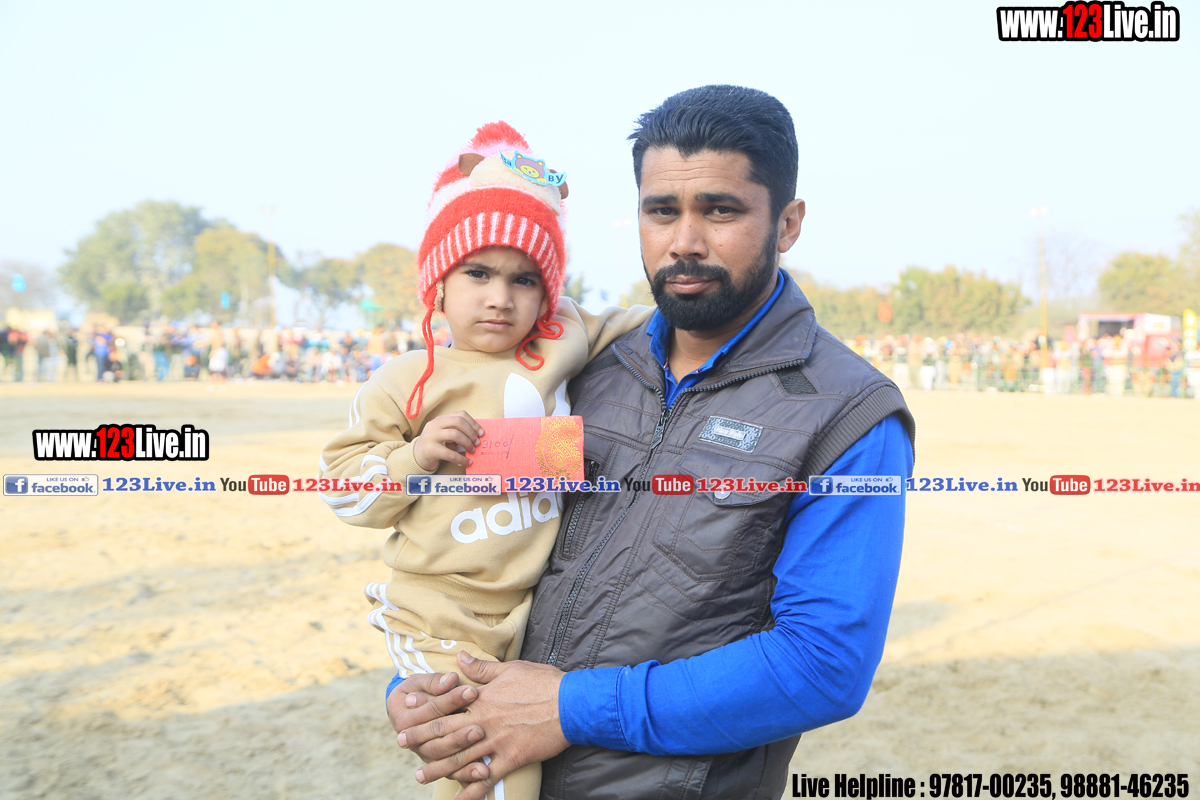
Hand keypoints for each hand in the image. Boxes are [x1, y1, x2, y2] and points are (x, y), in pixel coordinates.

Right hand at [387, 671, 488, 764]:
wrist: (413, 706)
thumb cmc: (421, 689)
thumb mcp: (422, 681)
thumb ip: (436, 681)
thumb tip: (451, 679)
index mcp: (404, 719)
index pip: (431, 709)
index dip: (451, 700)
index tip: (473, 691)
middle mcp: (412, 742)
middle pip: (437, 737)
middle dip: (459, 732)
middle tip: (479, 727)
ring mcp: (426, 755)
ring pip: (444, 757)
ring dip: (464, 754)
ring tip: (482, 746)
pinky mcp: (439, 767)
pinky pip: (453, 774)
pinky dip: (467, 775)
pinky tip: (484, 772)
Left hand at [399, 652, 568, 798]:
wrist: (570, 704)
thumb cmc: (542, 682)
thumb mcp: (510, 669)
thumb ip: (482, 668)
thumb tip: (460, 657)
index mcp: (483, 698)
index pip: (447, 702)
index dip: (426, 704)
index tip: (407, 706)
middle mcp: (484, 721)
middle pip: (445, 731)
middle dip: (421, 737)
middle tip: (401, 741)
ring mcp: (495, 742)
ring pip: (459, 758)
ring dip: (437, 767)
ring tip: (420, 774)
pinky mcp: (509, 759)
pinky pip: (485, 779)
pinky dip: (470, 791)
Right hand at [413, 411, 482, 470]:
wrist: (416, 456)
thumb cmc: (435, 445)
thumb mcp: (444, 434)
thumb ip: (457, 431)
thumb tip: (477, 436)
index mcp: (440, 419)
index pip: (460, 414)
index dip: (473, 423)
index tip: (481, 433)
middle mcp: (434, 425)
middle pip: (458, 422)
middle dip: (471, 433)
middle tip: (477, 443)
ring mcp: (431, 436)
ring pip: (454, 434)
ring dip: (467, 443)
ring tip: (472, 451)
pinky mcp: (430, 449)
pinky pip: (449, 453)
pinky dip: (461, 458)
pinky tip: (467, 462)